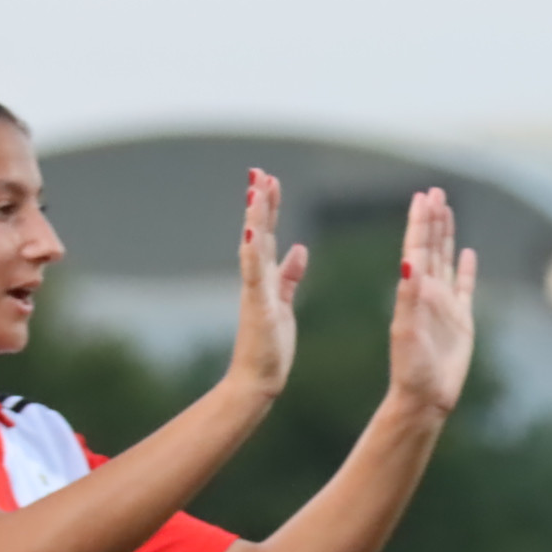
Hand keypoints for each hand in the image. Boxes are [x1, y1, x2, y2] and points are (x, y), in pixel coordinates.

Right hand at [231, 169, 306, 399]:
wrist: (257, 379)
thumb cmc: (270, 346)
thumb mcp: (284, 303)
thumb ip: (289, 276)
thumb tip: (299, 249)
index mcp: (265, 278)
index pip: (266, 234)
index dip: (267, 207)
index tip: (269, 180)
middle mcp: (255, 280)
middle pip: (257, 233)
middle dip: (259, 202)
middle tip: (259, 172)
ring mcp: (254, 291)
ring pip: (253, 246)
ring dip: (255, 218)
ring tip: (256, 189)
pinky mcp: (257, 306)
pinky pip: (254, 274)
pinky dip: (252, 251)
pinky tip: (251, 229)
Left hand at [388, 187, 478, 416]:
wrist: (425, 397)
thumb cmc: (411, 368)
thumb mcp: (406, 331)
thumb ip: (408, 296)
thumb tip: (409, 261)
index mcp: (413, 292)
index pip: (417, 249)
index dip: (421, 223)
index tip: (423, 197)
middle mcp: (428, 293)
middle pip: (431, 247)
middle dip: (433, 219)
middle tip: (435, 191)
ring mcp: (445, 305)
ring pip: (446, 261)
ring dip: (446, 235)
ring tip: (447, 210)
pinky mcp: (461, 321)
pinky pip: (465, 287)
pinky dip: (466, 268)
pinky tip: (467, 252)